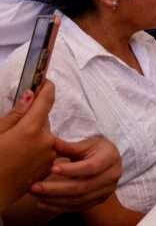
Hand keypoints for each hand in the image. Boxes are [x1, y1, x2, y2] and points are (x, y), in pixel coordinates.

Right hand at [0, 80, 56, 211]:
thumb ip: (15, 114)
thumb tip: (30, 95)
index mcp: (32, 129)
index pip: (46, 99)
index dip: (46, 87)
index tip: (45, 81)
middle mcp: (46, 141)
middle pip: (43, 120)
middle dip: (31, 119)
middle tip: (12, 129)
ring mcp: (49, 156)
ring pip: (44, 136)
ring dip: (33, 136)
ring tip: (12, 147)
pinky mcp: (48, 168)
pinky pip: (45, 151)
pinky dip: (35, 150)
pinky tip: (19, 157)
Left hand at [30, 136, 121, 212]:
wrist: (110, 160)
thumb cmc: (96, 149)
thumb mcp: (86, 144)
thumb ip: (68, 146)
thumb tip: (49, 142)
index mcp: (110, 158)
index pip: (91, 167)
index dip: (71, 170)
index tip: (52, 169)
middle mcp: (112, 176)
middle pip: (83, 187)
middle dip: (57, 188)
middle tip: (35, 186)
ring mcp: (107, 191)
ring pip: (79, 199)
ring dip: (55, 200)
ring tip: (36, 195)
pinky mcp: (99, 200)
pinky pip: (78, 207)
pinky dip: (60, 207)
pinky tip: (44, 203)